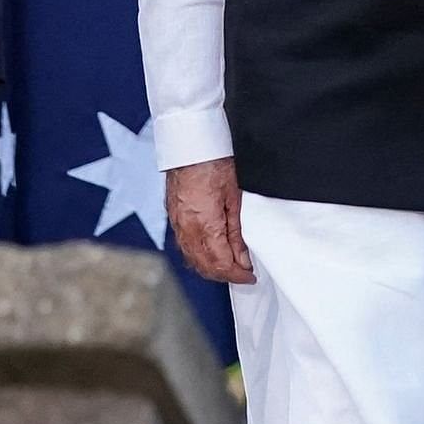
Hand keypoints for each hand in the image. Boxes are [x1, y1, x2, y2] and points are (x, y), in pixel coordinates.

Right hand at [165, 158, 254, 283]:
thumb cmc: (213, 165)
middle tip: (243, 273)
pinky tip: (211, 254)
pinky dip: (199, 257)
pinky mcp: (173, 218)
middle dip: (225, 275)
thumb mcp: (235, 200)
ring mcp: (177, 225)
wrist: (191, 147)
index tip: (249, 276)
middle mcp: (187, 229)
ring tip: (230, 266)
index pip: (221, 264)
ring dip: (211, 268)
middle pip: (205, 266)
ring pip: (193, 260)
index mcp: (205, 225)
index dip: (237, 275)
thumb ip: (237, 233)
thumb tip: (242, 258)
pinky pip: (185, 247)